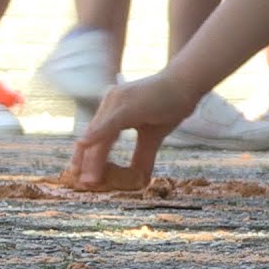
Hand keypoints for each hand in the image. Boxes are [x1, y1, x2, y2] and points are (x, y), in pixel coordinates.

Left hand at [68, 73, 198, 188]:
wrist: (187, 83)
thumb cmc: (171, 106)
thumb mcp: (153, 137)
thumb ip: (143, 157)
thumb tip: (140, 181)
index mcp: (112, 110)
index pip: (94, 138)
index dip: (87, 158)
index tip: (81, 177)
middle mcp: (109, 103)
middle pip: (93, 138)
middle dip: (86, 163)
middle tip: (82, 185)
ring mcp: (116, 101)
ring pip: (99, 135)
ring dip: (93, 159)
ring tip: (88, 180)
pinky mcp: (127, 104)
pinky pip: (110, 123)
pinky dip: (97, 135)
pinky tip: (86, 145)